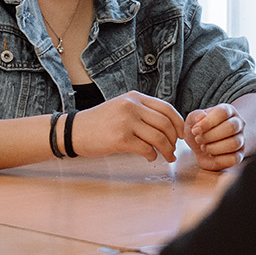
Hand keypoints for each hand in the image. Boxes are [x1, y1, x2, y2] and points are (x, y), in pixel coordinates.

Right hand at [68, 91, 183, 161]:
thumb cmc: (98, 123)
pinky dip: (152, 155)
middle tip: (174, 149)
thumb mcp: (121, 108)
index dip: (178, 123)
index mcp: (134, 97)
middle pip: (165, 124)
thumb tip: (166, 127)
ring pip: (158, 137)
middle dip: (174, 139)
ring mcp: (126, 122)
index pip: (166, 108)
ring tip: (166, 156)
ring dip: (166, 150)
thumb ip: (141, 112)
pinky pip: (146, 148)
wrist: (74, 131)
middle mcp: (132, 106)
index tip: (181, 134)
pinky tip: (150, 157)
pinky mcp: (120, 138)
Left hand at [184, 103, 246, 170]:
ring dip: (214, 147)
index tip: (195, 130)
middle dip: (210, 136)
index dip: (208, 122)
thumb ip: (195, 116)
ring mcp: (241, 139)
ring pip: (234, 143)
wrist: (200, 146)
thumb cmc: (199, 130)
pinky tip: (211, 155)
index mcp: (228, 110)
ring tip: (203, 147)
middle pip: (230, 127)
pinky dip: (218, 159)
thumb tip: (202, 117)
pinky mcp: (239, 155)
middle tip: (198, 139)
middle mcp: (238, 123)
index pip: (222, 112)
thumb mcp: (192, 120)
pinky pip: (234, 158)